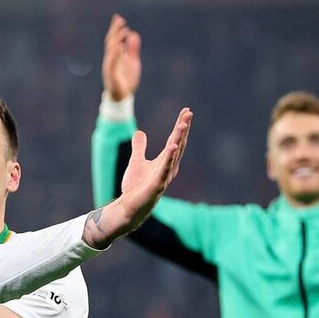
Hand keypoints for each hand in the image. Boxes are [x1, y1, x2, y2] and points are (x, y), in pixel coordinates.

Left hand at [83, 108, 191, 247]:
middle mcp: (169, 167)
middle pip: (178, 144)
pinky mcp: (157, 185)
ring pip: (174, 154)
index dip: (180, 126)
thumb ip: (139, 147)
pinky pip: (164, 170)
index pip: (174, 139)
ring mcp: (164, 176)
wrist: (129, 206)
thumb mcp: (136, 162)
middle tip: (188, 113)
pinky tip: (173, 147)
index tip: (186, 111)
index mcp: (165, 161)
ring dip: (179, 139)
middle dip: (183, 128)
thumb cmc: (135, 187)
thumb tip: (139, 132)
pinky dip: (169, 159)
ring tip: (183, 125)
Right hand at [102, 14, 140, 101]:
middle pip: (111, 42)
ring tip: (124, 30)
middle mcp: (110, 60)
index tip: (118, 17)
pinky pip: (113, 62)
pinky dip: (116, 54)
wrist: (123, 96)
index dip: (115, 29)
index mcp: (115, 56)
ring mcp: (110, 66)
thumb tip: (133, 34)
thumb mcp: (133, 61)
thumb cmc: (127, 80)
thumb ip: (133, 48)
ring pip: (111, 50)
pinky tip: (120, 46)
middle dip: (115, 31)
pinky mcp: (111, 74)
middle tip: (121, 20)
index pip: (113, 39)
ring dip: (117, 40)